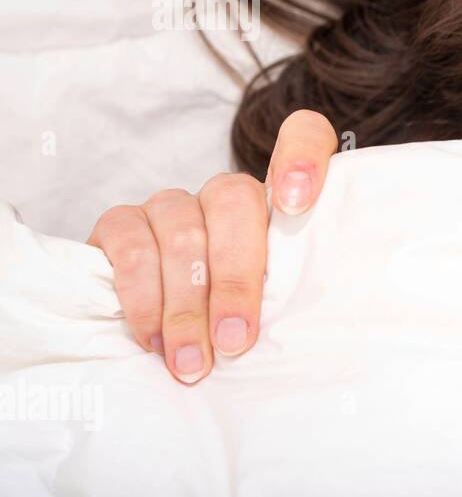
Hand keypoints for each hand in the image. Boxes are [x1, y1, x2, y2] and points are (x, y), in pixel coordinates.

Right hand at [87, 110, 338, 383]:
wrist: (165, 331)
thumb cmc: (239, 320)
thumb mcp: (277, 308)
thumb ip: (291, 297)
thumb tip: (302, 333)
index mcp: (280, 202)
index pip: (304, 135)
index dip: (303, 157)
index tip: (297, 205)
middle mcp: (226, 193)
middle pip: (235, 200)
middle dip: (236, 280)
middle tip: (236, 341)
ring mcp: (173, 204)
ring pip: (183, 233)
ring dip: (187, 307)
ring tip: (193, 362)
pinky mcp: (121, 223)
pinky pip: (131, 250)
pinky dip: (144, 300)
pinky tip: (154, 340)